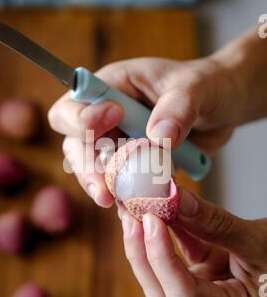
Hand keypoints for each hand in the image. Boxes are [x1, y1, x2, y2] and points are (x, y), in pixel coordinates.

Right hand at [48, 57, 243, 206]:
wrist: (221, 108)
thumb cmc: (206, 84)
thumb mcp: (196, 87)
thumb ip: (178, 107)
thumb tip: (159, 137)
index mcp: (112, 88)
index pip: (74, 105)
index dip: (82, 117)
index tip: (116, 118)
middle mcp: (107, 118)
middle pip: (76, 145)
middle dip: (87, 167)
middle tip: (104, 189)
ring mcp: (120, 144)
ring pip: (96, 171)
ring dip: (106, 189)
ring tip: (122, 205)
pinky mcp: (136, 167)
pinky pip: (124, 187)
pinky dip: (130, 200)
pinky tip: (140, 211)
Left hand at [118, 189, 266, 296]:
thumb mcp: (257, 241)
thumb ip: (214, 223)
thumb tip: (174, 199)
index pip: (183, 295)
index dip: (161, 257)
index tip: (149, 221)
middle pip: (162, 290)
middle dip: (142, 251)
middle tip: (131, 215)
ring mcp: (204, 293)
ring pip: (163, 274)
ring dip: (147, 241)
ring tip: (134, 210)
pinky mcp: (202, 273)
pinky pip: (178, 254)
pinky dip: (166, 233)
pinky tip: (155, 212)